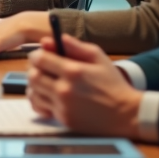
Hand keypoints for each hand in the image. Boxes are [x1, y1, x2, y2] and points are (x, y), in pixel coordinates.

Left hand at [26, 36, 143, 137]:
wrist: (126, 114)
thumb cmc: (113, 84)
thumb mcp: (99, 58)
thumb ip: (75, 46)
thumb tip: (55, 38)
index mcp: (73, 71)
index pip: (40, 59)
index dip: (37, 54)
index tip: (40, 54)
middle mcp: (64, 89)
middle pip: (33, 76)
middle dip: (34, 69)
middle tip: (42, 68)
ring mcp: (63, 106)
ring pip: (33, 92)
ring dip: (35, 85)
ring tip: (45, 81)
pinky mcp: (63, 119)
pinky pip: (40, 108)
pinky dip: (38, 101)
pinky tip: (46, 96)